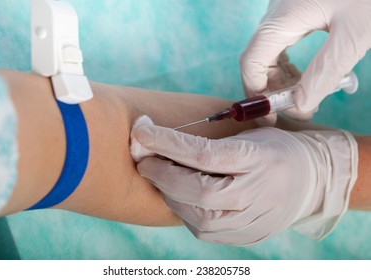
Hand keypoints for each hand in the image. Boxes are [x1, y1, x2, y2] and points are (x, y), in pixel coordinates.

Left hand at [130, 116, 357, 244]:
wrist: (308, 181)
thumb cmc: (273, 150)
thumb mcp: (248, 135)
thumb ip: (209, 143)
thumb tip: (158, 143)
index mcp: (259, 159)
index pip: (204, 154)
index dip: (167, 143)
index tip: (142, 130)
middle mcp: (257, 194)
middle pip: (196, 192)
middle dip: (161, 174)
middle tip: (143, 158)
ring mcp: (252, 222)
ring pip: (195, 216)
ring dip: (168, 194)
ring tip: (158, 175)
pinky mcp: (244, 237)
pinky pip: (202, 229)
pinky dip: (183, 210)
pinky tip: (178, 194)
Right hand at [240, 0, 370, 123]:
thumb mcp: (354, 35)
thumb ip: (324, 72)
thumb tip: (300, 106)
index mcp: (282, 19)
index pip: (251, 64)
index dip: (256, 94)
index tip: (272, 117)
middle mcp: (276, 15)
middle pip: (257, 60)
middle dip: (271, 89)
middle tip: (296, 109)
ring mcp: (284, 11)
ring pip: (268, 54)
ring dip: (280, 79)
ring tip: (304, 95)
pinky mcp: (295, 11)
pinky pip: (281, 44)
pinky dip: (288, 66)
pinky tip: (305, 75)